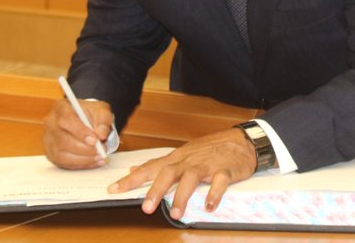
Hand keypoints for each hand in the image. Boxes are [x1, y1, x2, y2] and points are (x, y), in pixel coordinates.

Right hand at [42, 97, 113, 168]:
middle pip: (63, 140)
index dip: (80, 132)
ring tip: (100, 156)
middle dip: (84, 148)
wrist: (83, 119)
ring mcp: (48, 140)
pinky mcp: (51, 153)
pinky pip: (63, 163)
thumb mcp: (100, 110)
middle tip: (101, 150)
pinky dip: (80, 164)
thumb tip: (101, 134)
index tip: (95, 140)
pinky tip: (93, 161)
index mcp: (61, 108)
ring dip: (83, 158)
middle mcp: (50, 123)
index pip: (66, 120)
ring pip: (62, 154)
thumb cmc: (89, 114)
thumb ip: (103, 120)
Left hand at [108, 127, 255, 219]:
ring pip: (191, 177)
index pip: (150, 168)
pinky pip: (219, 181)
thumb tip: (133, 169)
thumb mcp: (182, 154)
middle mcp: (189, 161)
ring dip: (183, 195)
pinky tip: (209, 206)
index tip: (113, 189)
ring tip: (177, 213)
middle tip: (146, 208)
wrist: (241, 141)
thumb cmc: (209, 149)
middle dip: (156, 190)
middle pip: (169, 172)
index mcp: (177, 159)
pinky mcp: (225, 170)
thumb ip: (158, 165)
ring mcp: (207, 165)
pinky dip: (214, 193)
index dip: (131, 179)